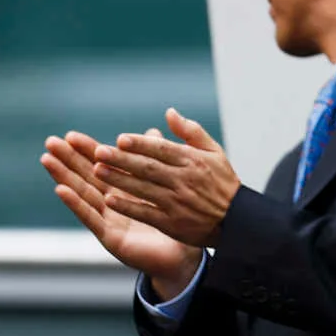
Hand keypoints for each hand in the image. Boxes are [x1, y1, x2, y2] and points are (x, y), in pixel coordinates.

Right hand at [42, 131, 199, 298]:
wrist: (183, 255)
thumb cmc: (174, 220)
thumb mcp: (165, 185)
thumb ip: (156, 158)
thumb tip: (153, 131)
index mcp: (124, 189)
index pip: (102, 165)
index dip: (86, 150)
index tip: (70, 135)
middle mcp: (112, 203)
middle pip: (86, 176)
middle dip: (67, 159)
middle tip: (50, 142)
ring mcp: (108, 220)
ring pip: (83, 194)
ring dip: (64, 177)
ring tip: (48, 161)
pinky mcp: (110, 236)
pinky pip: (91, 217)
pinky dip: (75, 203)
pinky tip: (61, 190)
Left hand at [91, 109, 242, 248]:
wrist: (237, 220)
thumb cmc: (222, 182)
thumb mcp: (214, 151)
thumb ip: (191, 131)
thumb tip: (169, 113)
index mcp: (194, 160)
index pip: (162, 149)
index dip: (140, 144)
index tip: (120, 139)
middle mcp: (184, 180)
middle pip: (148, 167)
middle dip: (122, 159)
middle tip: (99, 152)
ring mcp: (177, 202)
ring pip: (143, 188)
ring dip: (119, 180)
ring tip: (97, 171)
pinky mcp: (172, 222)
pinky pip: (146, 213)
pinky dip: (128, 206)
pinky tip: (110, 199)